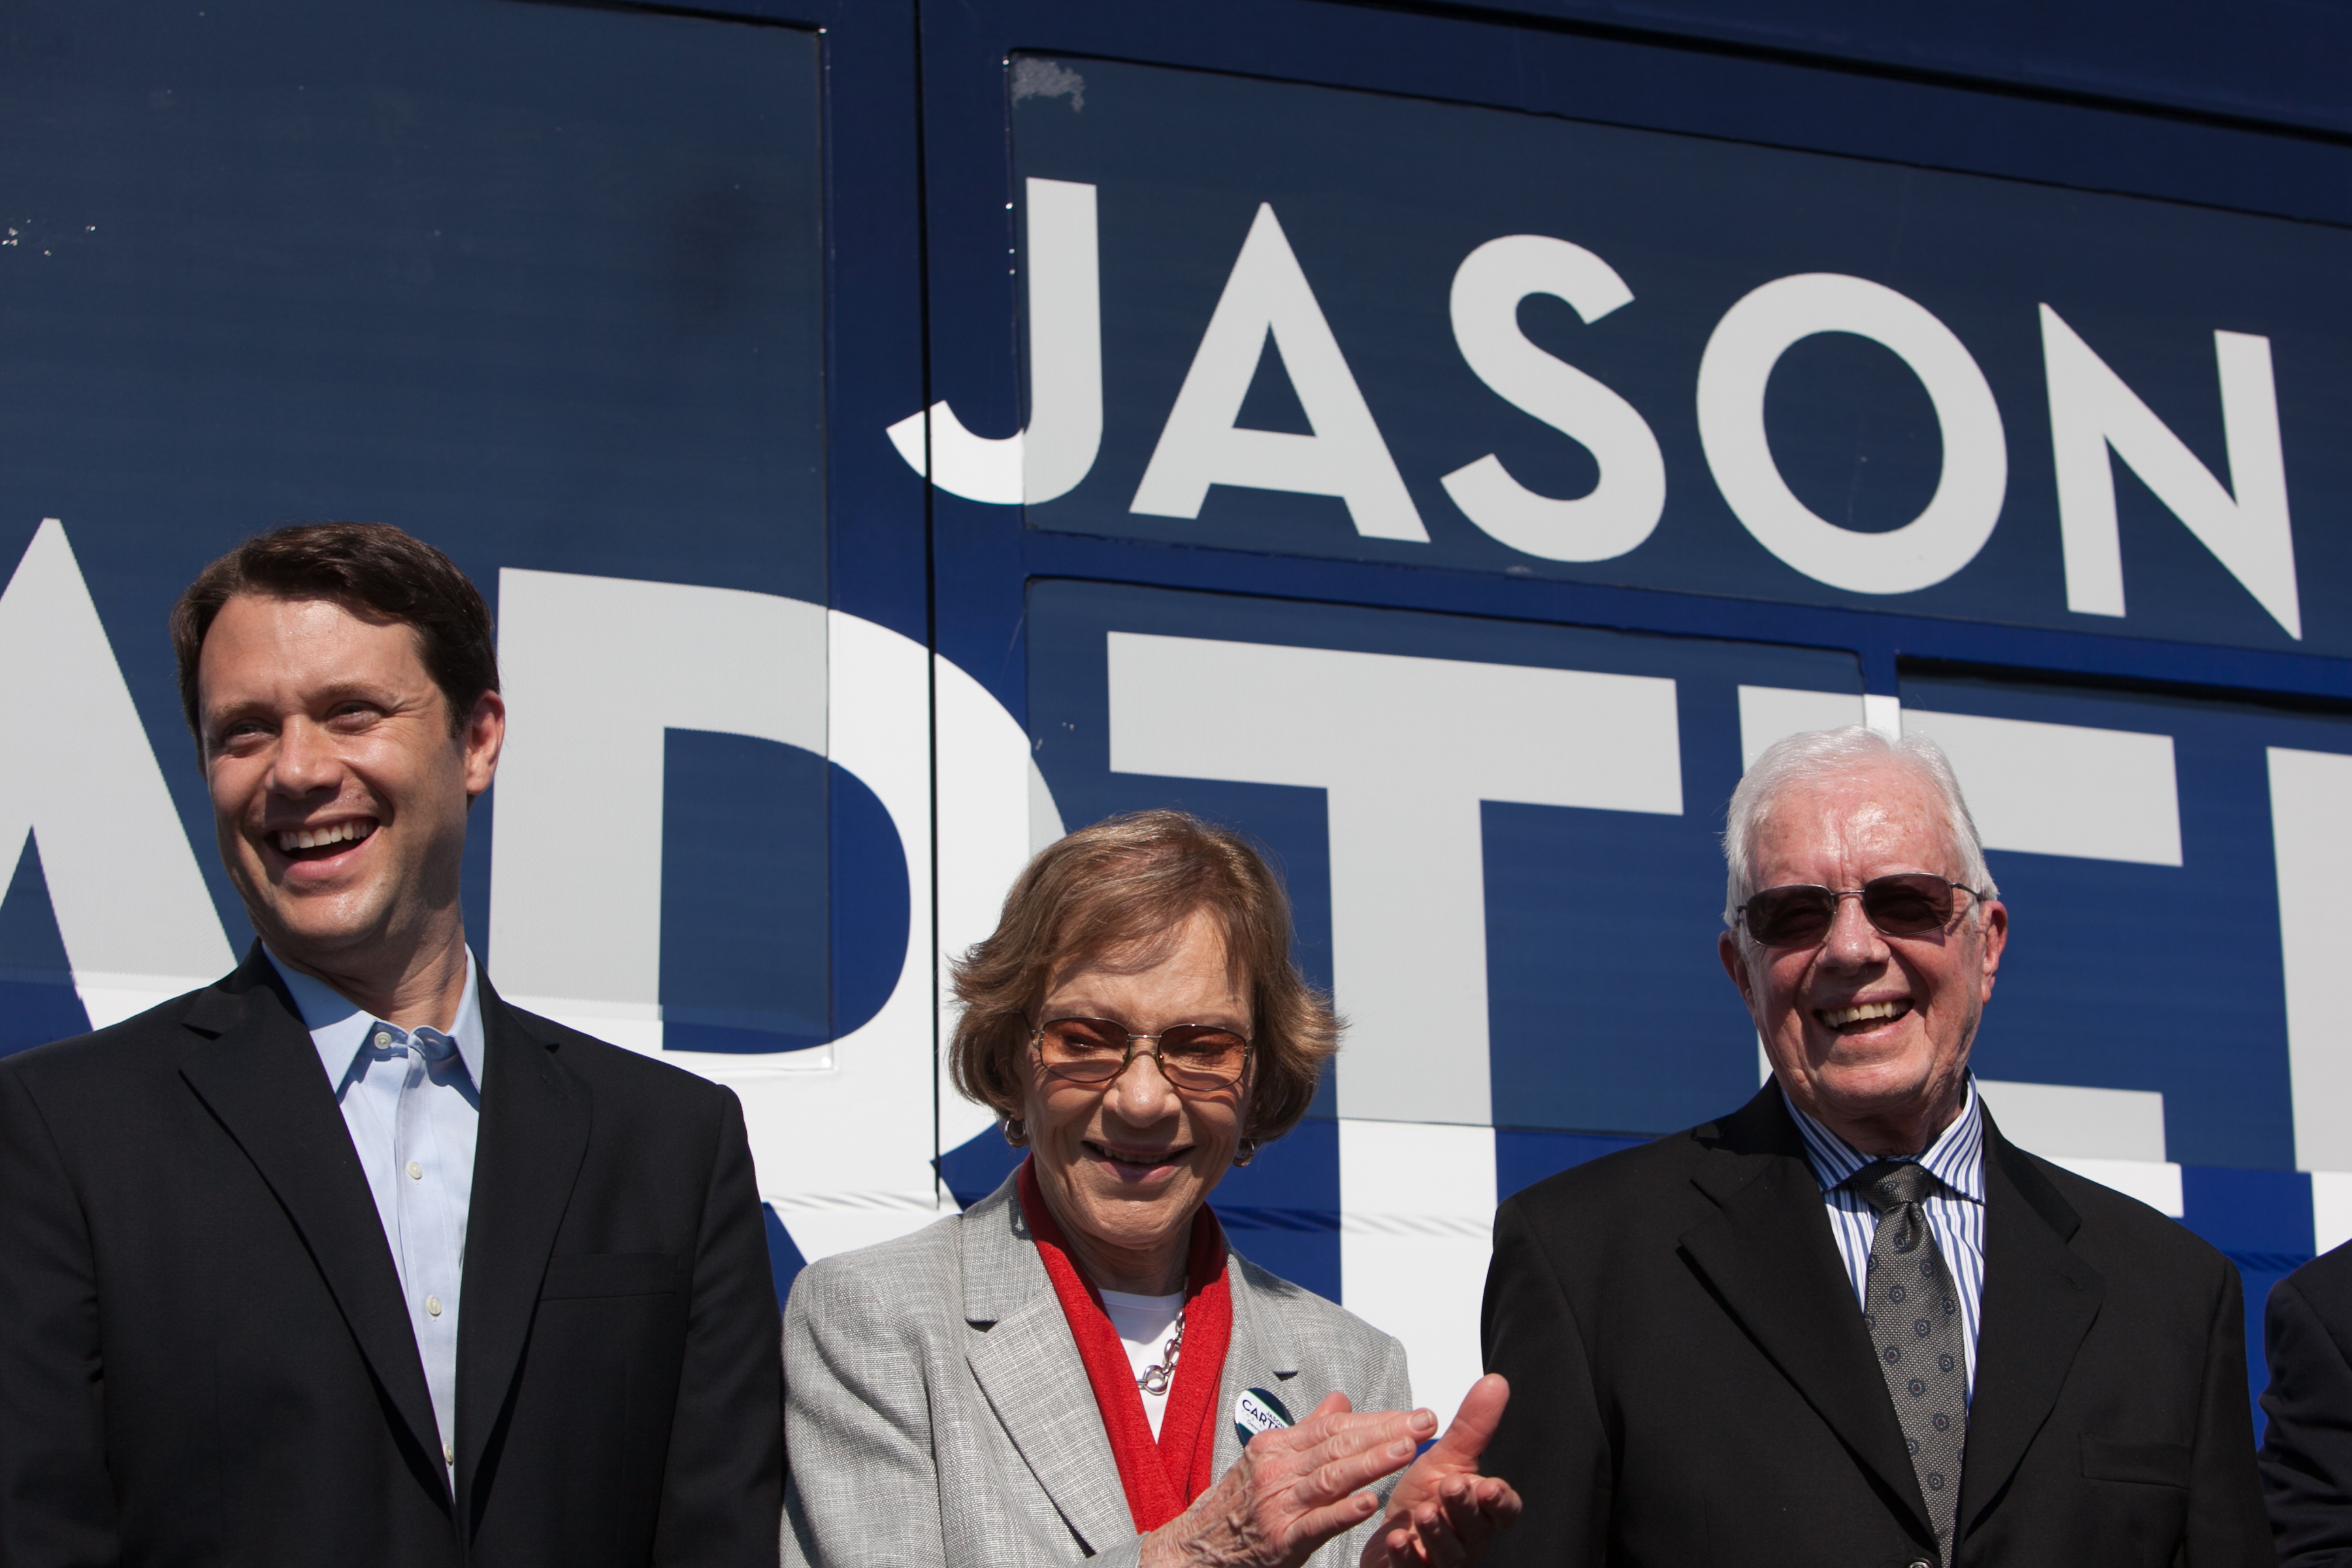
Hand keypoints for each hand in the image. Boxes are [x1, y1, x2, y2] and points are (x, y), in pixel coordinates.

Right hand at [1141, 1392, 1437, 1567]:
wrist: (1195, 1549)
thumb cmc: (1236, 1505)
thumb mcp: (1267, 1460)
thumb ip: (1308, 1431)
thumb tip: (1341, 1401)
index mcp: (1276, 1446)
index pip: (1334, 1426)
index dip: (1376, 1418)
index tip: (1413, 1413)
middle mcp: (1276, 1469)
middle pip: (1339, 1445)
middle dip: (1386, 1431)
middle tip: (1425, 1422)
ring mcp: (1277, 1503)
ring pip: (1332, 1477)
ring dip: (1372, 1462)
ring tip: (1407, 1450)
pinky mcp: (1280, 1539)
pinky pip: (1316, 1522)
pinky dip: (1343, 1511)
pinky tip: (1369, 1502)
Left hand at [1362, 1375, 1521, 1567]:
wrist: (1393, 1536)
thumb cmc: (1425, 1497)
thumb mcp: (1446, 1458)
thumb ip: (1472, 1426)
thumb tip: (1496, 1381)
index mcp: (1480, 1509)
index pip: (1503, 1509)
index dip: (1500, 1500)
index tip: (1490, 1485)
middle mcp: (1468, 1538)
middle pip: (1475, 1528)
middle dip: (1463, 1508)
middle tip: (1450, 1486)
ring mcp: (1442, 1559)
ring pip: (1448, 1552)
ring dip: (1437, 1533)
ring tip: (1423, 1512)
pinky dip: (1406, 1556)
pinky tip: (1397, 1540)